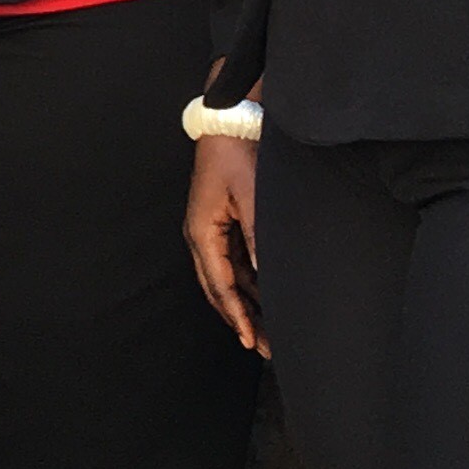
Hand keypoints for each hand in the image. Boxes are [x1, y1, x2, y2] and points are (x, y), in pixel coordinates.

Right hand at [184, 135, 263, 355]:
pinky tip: (264, 296)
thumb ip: (259, 238)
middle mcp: (201, 235)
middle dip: (240, 319)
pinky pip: (233, 263)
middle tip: (262, 347)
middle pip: (219, 289)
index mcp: (202, 232)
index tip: (251, 340)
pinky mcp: (222, 223)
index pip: (220, 286)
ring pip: (226, 278)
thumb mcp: (251, 197)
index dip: (237, 316)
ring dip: (244, 304)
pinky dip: (247, 284)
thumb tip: (267, 275)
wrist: (229, 122)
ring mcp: (210, 230)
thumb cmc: (237, 154)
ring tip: (265, 329)